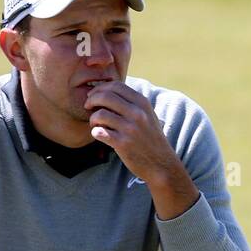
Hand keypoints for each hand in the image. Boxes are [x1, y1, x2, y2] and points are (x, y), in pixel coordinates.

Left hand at [85, 81, 199, 217]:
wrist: (162, 164)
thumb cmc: (151, 139)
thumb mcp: (148, 115)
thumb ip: (132, 102)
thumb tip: (107, 91)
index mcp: (142, 103)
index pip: (116, 85)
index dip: (100, 88)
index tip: (94, 96)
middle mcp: (137, 114)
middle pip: (105, 96)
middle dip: (91, 100)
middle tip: (88, 107)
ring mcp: (130, 129)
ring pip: (100, 114)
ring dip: (93, 119)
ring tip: (96, 124)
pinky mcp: (123, 144)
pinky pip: (99, 132)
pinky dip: (95, 132)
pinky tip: (100, 135)